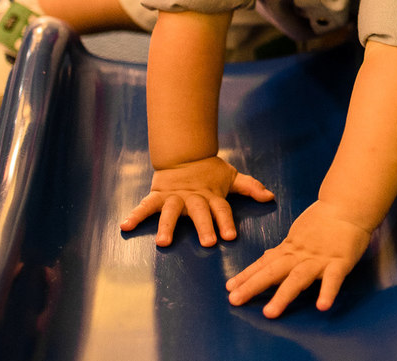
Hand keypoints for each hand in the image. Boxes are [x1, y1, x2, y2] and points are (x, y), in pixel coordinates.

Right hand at [120, 156, 272, 246]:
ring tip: (162, 242)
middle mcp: (193, 198)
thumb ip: (250, 187)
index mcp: (211, 196)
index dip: (226, 222)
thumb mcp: (231, 178)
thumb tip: (270, 196)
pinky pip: (145, 206)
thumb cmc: (210, 172)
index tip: (229, 236)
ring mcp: (174, 197)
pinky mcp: (158, 196)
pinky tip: (125, 226)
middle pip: (199, 212)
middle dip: (203, 226)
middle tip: (207, 242)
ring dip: (166, 226)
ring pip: (170, 212)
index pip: (221, 209)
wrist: (184, 154)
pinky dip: (135, 215)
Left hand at [225, 200, 371, 317]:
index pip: (264, 264)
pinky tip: (322, 306)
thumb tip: (264, 260)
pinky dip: (327, 292)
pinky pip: (333, 279)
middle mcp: (300, 255)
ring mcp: (319, 259)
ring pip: (298, 278)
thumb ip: (283, 251)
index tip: (229, 288)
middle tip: (235, 300)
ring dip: (283, 296)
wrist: (347, 205)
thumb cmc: (323, 221)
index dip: (246, 275)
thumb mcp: (297, 235)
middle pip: (273, 271)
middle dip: (253, 286)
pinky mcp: (340, 262)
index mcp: (290, 249)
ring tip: (269, 313)